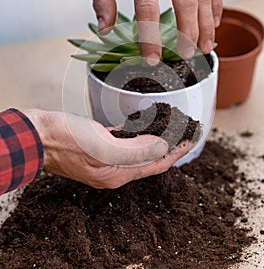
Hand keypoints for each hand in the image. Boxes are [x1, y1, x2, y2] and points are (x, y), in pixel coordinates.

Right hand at [25, 109, 193, 188]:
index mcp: (118, 174)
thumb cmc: (67, 140)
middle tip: (184, 130)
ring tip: (170, 126)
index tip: (191, 138)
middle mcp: (114, 169)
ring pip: (138, 149)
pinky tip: (144, 124)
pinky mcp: (99, 147)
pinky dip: (137, 133)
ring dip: (155, 138)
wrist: (37, 136)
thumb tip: (162, 146)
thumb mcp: (104, 146)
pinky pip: (124, 142)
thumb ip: (136, 150)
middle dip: (169, 145)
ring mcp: (106, 159)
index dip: (176, 151)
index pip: (156, 164)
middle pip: (150, 158)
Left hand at [90, 0, 222, 62]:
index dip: (151, 37)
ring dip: (206, 24)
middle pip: (185, 2)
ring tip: (205, 47)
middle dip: (188, 34)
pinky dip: (217, 3)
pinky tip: (214, 21)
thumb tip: (106, 29)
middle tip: (186, 56)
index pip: (148, 7)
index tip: (152, 58)